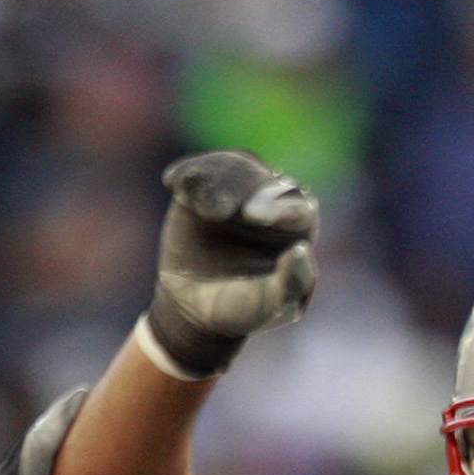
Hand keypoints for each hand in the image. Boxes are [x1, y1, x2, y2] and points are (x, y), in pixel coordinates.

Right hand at [144, 150, 316, 377]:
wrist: (195, 308)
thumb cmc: (242, 308)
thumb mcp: (268, 306)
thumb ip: (292, 283)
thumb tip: (300, 251)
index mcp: (297, 228)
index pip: (298, 208)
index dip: (278, 208)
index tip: (252, 216)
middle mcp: (271, 202)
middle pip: (263, 179)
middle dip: (240, 187)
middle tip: (217, 211)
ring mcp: (237, 191)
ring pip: (231, 167)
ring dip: (212, 178)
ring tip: (189, 197)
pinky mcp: (204, 188)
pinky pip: (199, 169)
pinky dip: (186, 173)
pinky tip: (173, 182)